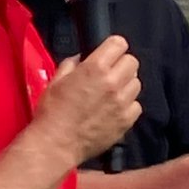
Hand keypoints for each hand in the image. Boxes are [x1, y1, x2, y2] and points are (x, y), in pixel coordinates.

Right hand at [33, 35, 140, 166]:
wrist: (56, 144)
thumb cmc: (52, 113)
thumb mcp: (56, 81)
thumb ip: (72, 65)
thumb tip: (81, 59)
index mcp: (95, 68)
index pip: (119, 44)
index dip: (114, 47)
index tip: (110, 53)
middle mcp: (113, 82)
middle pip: (132, 62)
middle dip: (122, 64)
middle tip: (111, 73)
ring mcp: (122, 103)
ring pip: (136, 84)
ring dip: (126, 85)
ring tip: (113, 93)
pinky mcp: (126, 121)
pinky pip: (136, 106)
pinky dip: (128, 106)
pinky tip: (115, 109)